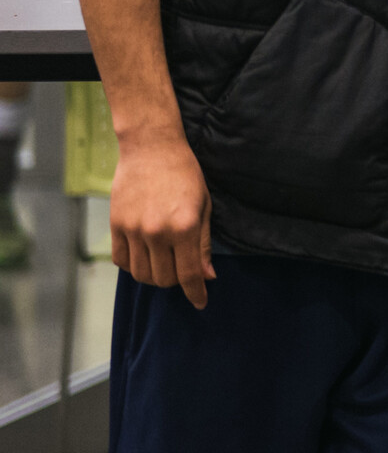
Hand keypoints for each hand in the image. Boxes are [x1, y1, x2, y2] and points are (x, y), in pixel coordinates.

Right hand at [110, 127, 215, 308]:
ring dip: (154, 276)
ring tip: (164, 264)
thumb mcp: (204, 207)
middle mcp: (157, 232)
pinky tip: (144, 256)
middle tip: (183, 271)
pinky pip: (121, 260)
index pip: (189, 274)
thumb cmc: (185, 175)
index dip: (196, 293)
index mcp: (184, 227)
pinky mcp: (116, 226)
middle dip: (176, 282)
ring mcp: (133, 230)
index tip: (201, 303)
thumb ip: (203, 244)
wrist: (151, 150)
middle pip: (163, 278)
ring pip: (141, 274)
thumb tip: (207, 276)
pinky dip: (133, 265)